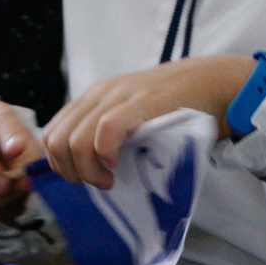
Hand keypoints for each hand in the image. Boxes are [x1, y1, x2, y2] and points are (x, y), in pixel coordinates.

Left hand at [38, 56, 252, 188]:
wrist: (213, 82)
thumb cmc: (175, 105)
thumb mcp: (130, 113)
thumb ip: (107, 130)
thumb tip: (88, 166)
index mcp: (93, 98)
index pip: (51, 134)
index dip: (60, 164)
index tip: (85, 177)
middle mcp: (99, 95)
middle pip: (57, 141)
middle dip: (72, 172)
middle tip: (99, 182)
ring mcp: (119, 97)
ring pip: (75, 140)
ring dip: (88, 170)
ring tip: (110, 178)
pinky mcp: (141, 103)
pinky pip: (106, 130)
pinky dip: (105, 153)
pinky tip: (117, 163)